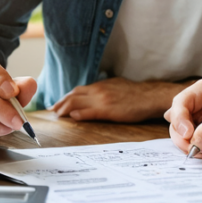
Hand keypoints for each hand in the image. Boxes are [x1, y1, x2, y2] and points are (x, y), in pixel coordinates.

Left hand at [52, 77, 182, 122]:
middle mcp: (98, 90)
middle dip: (60, 103)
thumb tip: (93, 95)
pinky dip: (79, 114)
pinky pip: (89, 112)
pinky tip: (73, 117)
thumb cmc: (136, 94)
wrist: (149, 96)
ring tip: (58, 115)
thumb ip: (103, 90)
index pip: (77, 90)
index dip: (65, 97)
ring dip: (65, 109)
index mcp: (100, 85)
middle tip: (52, 110)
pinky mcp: (108, 109)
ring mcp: (102, 99)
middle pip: (73, 95)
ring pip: (77, 102)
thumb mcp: (116, 86)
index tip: (58, 104)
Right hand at [165, 78, 201, 157]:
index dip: (179, 119)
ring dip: (198, 148)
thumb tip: (193, 139)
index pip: (180, 103)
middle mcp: (196, 105)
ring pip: (182, 139)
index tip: (188, 134)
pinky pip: (192, 148)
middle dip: (187, 139)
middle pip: (176, 123)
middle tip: (200, 150)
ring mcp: (197, 122)